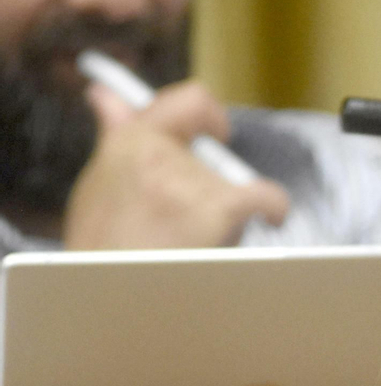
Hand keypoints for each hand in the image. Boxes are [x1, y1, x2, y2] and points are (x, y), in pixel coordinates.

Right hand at [62, 80, 290, 250]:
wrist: (106, 289)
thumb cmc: (102, 247)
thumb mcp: (99, 183)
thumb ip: (116, 140)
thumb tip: (107, 97)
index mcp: (128, 141)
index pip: (179, 102)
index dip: (205, 113)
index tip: (212, 131)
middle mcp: (158, 150)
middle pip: (212, 139)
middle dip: (217, 157)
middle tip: (215, 188)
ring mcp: (187, 179)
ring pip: (230, 179)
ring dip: (224, 204)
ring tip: (198, 237)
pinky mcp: (215, 207)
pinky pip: (264, 195)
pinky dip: (274, 207)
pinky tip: (272, 219)